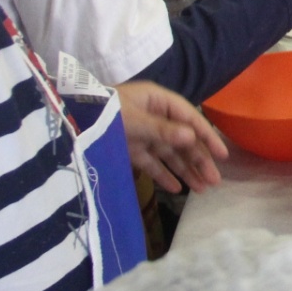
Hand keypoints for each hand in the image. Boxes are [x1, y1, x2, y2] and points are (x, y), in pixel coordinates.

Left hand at [114, 81, 228, 192]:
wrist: (69, 121)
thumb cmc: (104, 113)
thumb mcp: (134, 119)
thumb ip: (162, 130)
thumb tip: (192, 137)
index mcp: (158, 101)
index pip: (189, 119)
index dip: (207, 136)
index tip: (222, 155)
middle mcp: (154, 116)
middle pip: (182, 140)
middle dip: (199, 160)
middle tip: (214, 181)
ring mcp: (142, 134)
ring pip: (170, 154)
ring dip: (186, 170)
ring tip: (202, 189)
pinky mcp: (130, 150)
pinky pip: (152, 164)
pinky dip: (163, 176)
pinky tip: (177, 189)